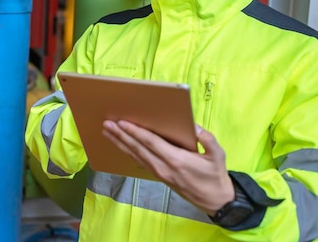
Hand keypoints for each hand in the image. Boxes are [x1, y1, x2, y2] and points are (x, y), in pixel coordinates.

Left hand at [102, 120, 233, 215]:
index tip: (122, 123)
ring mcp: (159, 173)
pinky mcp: (159, 176)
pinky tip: (121, 145)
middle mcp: (164, 167)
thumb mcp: (218, 155)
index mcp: (176, 159)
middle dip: (121, 135)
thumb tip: (193, 126)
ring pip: (135, 155)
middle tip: (107, 124)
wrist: (216, 201)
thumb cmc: (215, 176)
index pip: (151, 143)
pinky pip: (140, 161)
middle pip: (138, 148)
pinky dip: (128, 152)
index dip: (135, 132)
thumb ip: (206, 138)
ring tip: (107, 132)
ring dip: (120, 143)